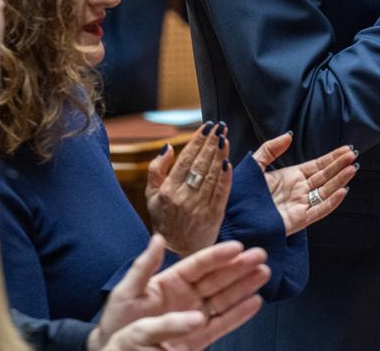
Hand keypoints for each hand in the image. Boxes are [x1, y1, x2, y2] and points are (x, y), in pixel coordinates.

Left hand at [93, 235, 268, 350]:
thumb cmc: (117, 322)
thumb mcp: (126, 292)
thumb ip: (143, 267)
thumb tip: (156, 238)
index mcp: (170, 281)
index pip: (199, 265)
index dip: (218, 255)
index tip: (238, 246)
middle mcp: (187, 296)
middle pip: (218, 278)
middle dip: (239, 267)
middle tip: (260, 255)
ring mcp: (194, 317)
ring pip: (225, 299)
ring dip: (245, 286)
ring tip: (264, 274)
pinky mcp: (198, 338)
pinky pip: (222, 324)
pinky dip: (240, 314)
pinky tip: (255, 302)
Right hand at [146, 122, 230, 254]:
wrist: (177, 252)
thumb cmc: (164, 220)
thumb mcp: (151, 196)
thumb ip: (156, 170)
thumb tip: (168, 147)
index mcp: (168, 190)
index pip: (185, 159)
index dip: (197, 141)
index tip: (206, 126)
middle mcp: (183, 197)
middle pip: (200, 164)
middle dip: (211, 142)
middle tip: (220, 126)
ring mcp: (199, 207)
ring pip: (212, 175)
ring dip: (220, 154)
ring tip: (225, 138)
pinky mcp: (213, 216)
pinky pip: (221, 192)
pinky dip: (225, 176)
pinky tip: (229, 162)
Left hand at [252, 133, 356, 235]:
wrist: (233, 216)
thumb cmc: (242, 192)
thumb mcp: (256, 164)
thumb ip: (271, 148)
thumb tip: (289, 135)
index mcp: (291, 177)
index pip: (317, 166)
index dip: (332, 158)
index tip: (346, 150)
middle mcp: (299, 191)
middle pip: (325, 177)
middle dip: (340, 166)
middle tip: (353, 155)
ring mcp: (300, 205)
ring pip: (326, 191)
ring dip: (340, 180)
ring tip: (352, 168)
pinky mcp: (298, 219)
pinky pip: (319, 210)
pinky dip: (331, 202)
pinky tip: (342, 191)